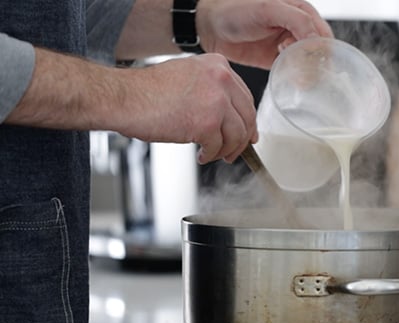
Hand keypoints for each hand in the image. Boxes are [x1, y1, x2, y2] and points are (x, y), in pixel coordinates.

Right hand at [121, 54, 256, 163]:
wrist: (124, 98)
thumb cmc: (147, 91)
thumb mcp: (188, 76)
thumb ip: (212, 89)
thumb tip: (231, 114)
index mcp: (218, 65)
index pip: (245, 96)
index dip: (247, 119)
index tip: (248, 132)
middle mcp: (221, 79)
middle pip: (247, 116)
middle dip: (242, 139)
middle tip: (235, 150)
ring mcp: (216, 101)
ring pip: (237, 135)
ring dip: (227, 150)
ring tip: (215, 155)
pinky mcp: (207, 123)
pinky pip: (218, 146)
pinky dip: (212, 155)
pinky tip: (202, 155)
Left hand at [196, 0, 332, 68]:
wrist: (208, 25)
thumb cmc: (234, 9)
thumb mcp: (268, 8)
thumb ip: (296, 20)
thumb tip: (316, 40)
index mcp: (301, 11)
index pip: (323, 34)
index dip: (322, 49)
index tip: (312, 61)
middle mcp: (297, 28)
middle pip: (318, 51)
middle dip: (315, 64)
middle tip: (304, 74)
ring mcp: (287, 45)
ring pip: (307, 63)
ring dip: (306, 73)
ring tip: (297, 79)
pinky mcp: (275, 60)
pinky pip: (292, 71)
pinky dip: (294, 78)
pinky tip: (290, 81)